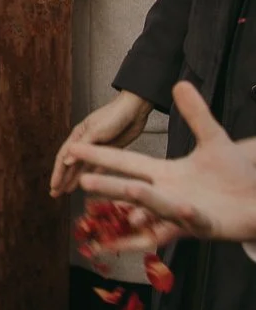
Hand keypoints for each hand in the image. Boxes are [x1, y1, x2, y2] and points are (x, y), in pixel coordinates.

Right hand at [49, 88, 151, 196]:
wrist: (136, 109)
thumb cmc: (114, 115)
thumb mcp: (96, 131)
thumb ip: (82, 147)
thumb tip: (66, 162)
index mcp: (79, 135)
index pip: (64, 157)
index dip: (57, 173)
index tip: (53, 186)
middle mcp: (86, 142)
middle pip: (71, 164)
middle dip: (62, 179)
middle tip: (55, 194)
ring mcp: (98, 147)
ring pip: (83, 167)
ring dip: (75, 179)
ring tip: (67, 192)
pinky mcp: (111, 151)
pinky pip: (99, 166)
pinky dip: (93, 175)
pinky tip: (89, 183)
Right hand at [67, 83, 255, 244]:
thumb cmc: (234, 173)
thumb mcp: (214, 139)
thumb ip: (196, 113)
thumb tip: (179, 83)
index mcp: (166, 174)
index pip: (127, 163)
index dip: (101, 158)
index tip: (74, 151)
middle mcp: (169, 195)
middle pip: (133, 190)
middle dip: (109, 187)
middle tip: (80, 182)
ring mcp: (185, 213)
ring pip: (158, 209)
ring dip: (144, 202)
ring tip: (131, 190)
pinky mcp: (206, 226)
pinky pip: (193, 222)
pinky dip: (188, 216)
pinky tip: (186, 207)